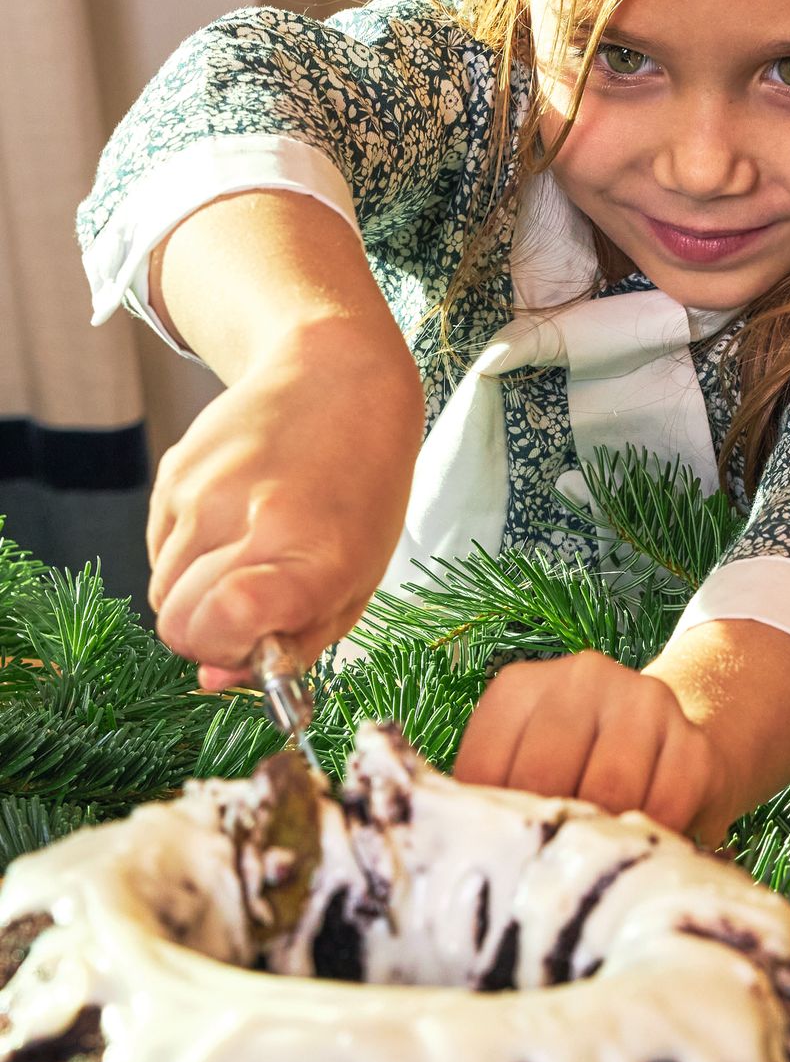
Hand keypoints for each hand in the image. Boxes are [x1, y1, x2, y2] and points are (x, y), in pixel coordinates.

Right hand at [147, 317, 423, 686]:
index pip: (227, 620)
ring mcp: (204, 492)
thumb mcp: (355, 584)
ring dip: (196, 595)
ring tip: (248, 555)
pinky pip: (158, 552)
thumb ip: (290, 646)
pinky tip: (232, 520)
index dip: (226, 649)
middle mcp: (251, 519)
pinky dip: (188, 556)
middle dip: (207, 635)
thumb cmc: (358, 495)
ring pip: (161, 594)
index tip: (255, 641)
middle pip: (178, 624)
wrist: (336, 382)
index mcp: (313, 555)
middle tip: (253, 607)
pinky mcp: (174, 472)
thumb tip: (210, 679)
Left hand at [452, 651, 731, 842]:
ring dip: (599, 840)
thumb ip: (488, 796)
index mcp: (519, 687)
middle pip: (546, 775)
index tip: (497, 859)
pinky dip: (649, 840)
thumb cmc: (578, 768)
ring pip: (608, 793)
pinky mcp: (693, 742)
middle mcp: (582, 677)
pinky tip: (637, 846)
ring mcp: (643, 703)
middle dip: (545, 832)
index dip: (489, 827)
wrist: (675, 739)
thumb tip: (450, 855)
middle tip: (545, 872)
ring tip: (590, 862)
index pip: (485, 766)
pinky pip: (665, 808)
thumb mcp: (523, 764)